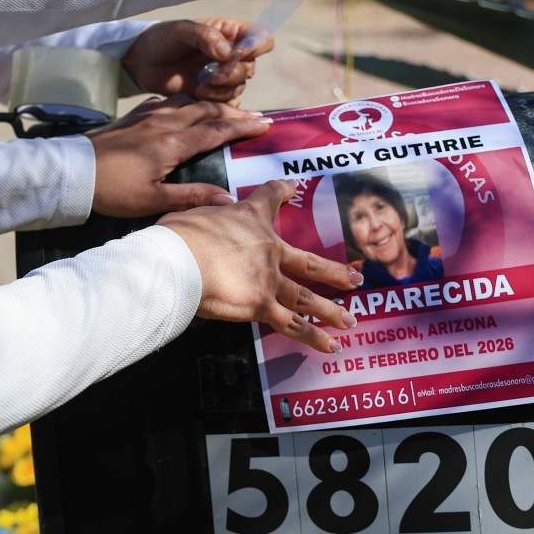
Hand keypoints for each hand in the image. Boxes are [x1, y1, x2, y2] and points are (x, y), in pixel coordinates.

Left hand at [87, 96, 268, 216]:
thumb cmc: (111, 190)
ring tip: (223, 110)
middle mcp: (163, 123)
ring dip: (208, 104)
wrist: (71, 172)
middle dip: (232, 111)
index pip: (216, 129)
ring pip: (187, 102)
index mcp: (172, 143)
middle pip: (206, 109)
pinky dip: (183, 102)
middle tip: (253, 116)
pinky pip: (166, 102)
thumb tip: (228, 200)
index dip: (242, 125)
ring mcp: (146, 116)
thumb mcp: (152, 200)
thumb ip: (191, 197)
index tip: (264, 123)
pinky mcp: (132, 116)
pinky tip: (183, 108)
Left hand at [121, 18, 275, 104]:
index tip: (234, 54)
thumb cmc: (162, 39)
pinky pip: (228, 105)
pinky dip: (218, 104)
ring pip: (239, 87)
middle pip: (250, 68)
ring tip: (199, 88)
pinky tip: (198, 96)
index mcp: (230, 33)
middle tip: (210, 76)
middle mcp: (231, 55)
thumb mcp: (182, 30)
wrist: (142, 62)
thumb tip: (228, 53)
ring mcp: (222, 76)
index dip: (255, 48)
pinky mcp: (212, 96)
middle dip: (232, 74)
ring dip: (222, 91)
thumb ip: (206, 36)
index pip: (261, 38)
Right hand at [159, 180, 360, 352]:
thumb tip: (217, 207)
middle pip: (308, 261)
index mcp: (248, 217)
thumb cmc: (177, 236)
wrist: (178, 260)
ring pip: (307, 297)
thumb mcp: (191, 210)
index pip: (270, 197)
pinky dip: (313, 336)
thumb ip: (207, 209)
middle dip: (333, 271)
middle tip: (355, 278)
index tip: (292, 188)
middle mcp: (268, 249)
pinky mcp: (261, 305)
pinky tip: (330, 345)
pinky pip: (291, 324)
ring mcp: (268, 279)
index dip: (282, 191)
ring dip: (331, 310)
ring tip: (350, 321)